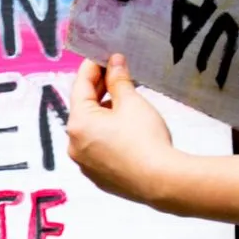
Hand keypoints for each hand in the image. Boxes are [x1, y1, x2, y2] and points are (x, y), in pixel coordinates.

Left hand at [67, 54, 175, 206]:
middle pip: (84, 109)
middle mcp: (75, 145)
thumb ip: (119, 80)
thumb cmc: (146, 140)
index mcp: (78, 123)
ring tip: (126, 101)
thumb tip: (114, 63)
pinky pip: (100, 148)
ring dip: (105, 113)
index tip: (103, 56)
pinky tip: (127, 129)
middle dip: (100, 90)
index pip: (80, 86)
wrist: (163, 182)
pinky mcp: (100, 177)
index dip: (92, 68)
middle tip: (117, 73)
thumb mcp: (131, 102)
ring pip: (92, 130)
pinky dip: (109, 135)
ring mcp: (86, 164)